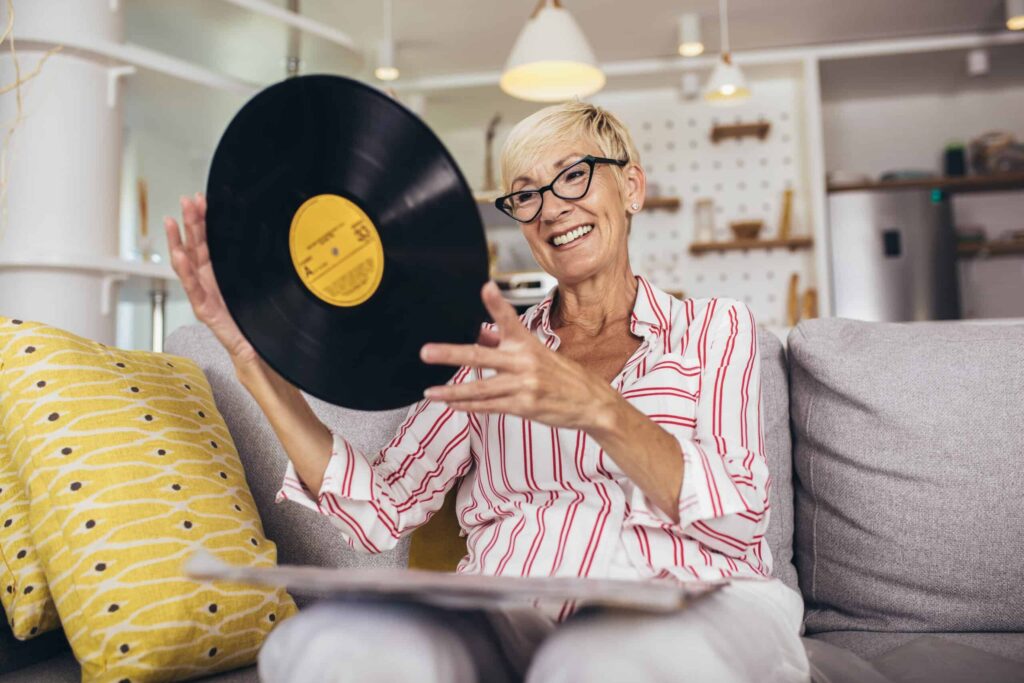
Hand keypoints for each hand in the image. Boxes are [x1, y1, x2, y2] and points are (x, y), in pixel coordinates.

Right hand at [164, 193, 259, 368]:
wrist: (256, 351)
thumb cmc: (253, 320)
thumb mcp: (253, 285)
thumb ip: (250, 265)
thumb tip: (262, 236)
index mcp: (218, 274)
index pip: (207, 242)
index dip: (202, 220)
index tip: (201, 200)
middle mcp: (208, 282)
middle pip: (194, 247)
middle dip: (189, 223)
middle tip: (186, 201)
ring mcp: (204, 296)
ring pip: (187, 265)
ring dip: (178, 242)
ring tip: (172, 222)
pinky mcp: (206, 311)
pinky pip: (193, 289)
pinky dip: (185, 272)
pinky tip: (179, 256)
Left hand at [419, 281, 617, 430]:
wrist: (592, 402)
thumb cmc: (564, 376)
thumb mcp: (539, 353)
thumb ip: (507, 344)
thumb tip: (481, 334)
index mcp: (528, 344)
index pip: (509, 319)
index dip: (496, 303)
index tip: (486, 287)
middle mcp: (525, 362)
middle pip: (481, 356)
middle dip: (451, 354)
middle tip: (427, 352)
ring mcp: (524, 385)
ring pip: (480, 388)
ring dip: (451, 391)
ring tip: (431, 391)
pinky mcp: (524, 406)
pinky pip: (489, 406)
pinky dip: (468, 405)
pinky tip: (452, 404)